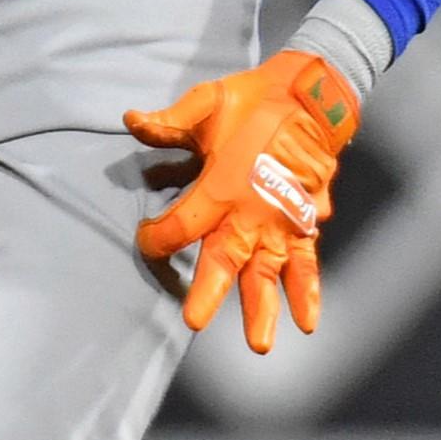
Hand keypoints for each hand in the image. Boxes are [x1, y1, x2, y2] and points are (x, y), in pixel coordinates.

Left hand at [123, 50, 359, 352]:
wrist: (311, 95)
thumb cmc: (255, 99)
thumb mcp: (207, 102)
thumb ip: (170, 122)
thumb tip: (129, 120)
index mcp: (222, 184)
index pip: (182, 224)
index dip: (158, 236)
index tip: (145, 239)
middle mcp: (251, 211)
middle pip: (224, 258)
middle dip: (208, 290)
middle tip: (194, 321)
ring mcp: (281, 222)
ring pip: (268, 272)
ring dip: (262, 307)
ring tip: (258, 343)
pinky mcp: (304, 224)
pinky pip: (307, 262)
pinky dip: (309, 291)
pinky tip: (307, 321)